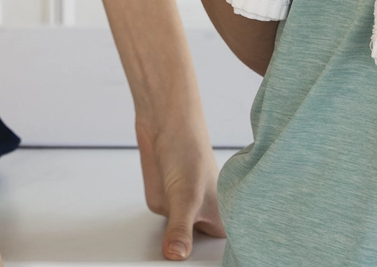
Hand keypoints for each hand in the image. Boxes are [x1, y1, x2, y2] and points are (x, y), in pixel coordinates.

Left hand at [136, 112, 224, 258]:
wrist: (162, 124)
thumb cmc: (187, 148)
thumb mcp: (186, 195)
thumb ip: (181, 228)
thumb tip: (177, 255)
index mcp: (222, 220)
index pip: (221, 257)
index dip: (216, 265)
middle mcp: (203, 219)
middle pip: (195, 256)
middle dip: (186, 262)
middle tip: (177, 265)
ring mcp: (182, 214)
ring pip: (174, 246)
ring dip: (169, 249)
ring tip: (162, 263)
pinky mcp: (165, 206)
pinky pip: (160, 232)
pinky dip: (157, 237)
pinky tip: (155, 246)